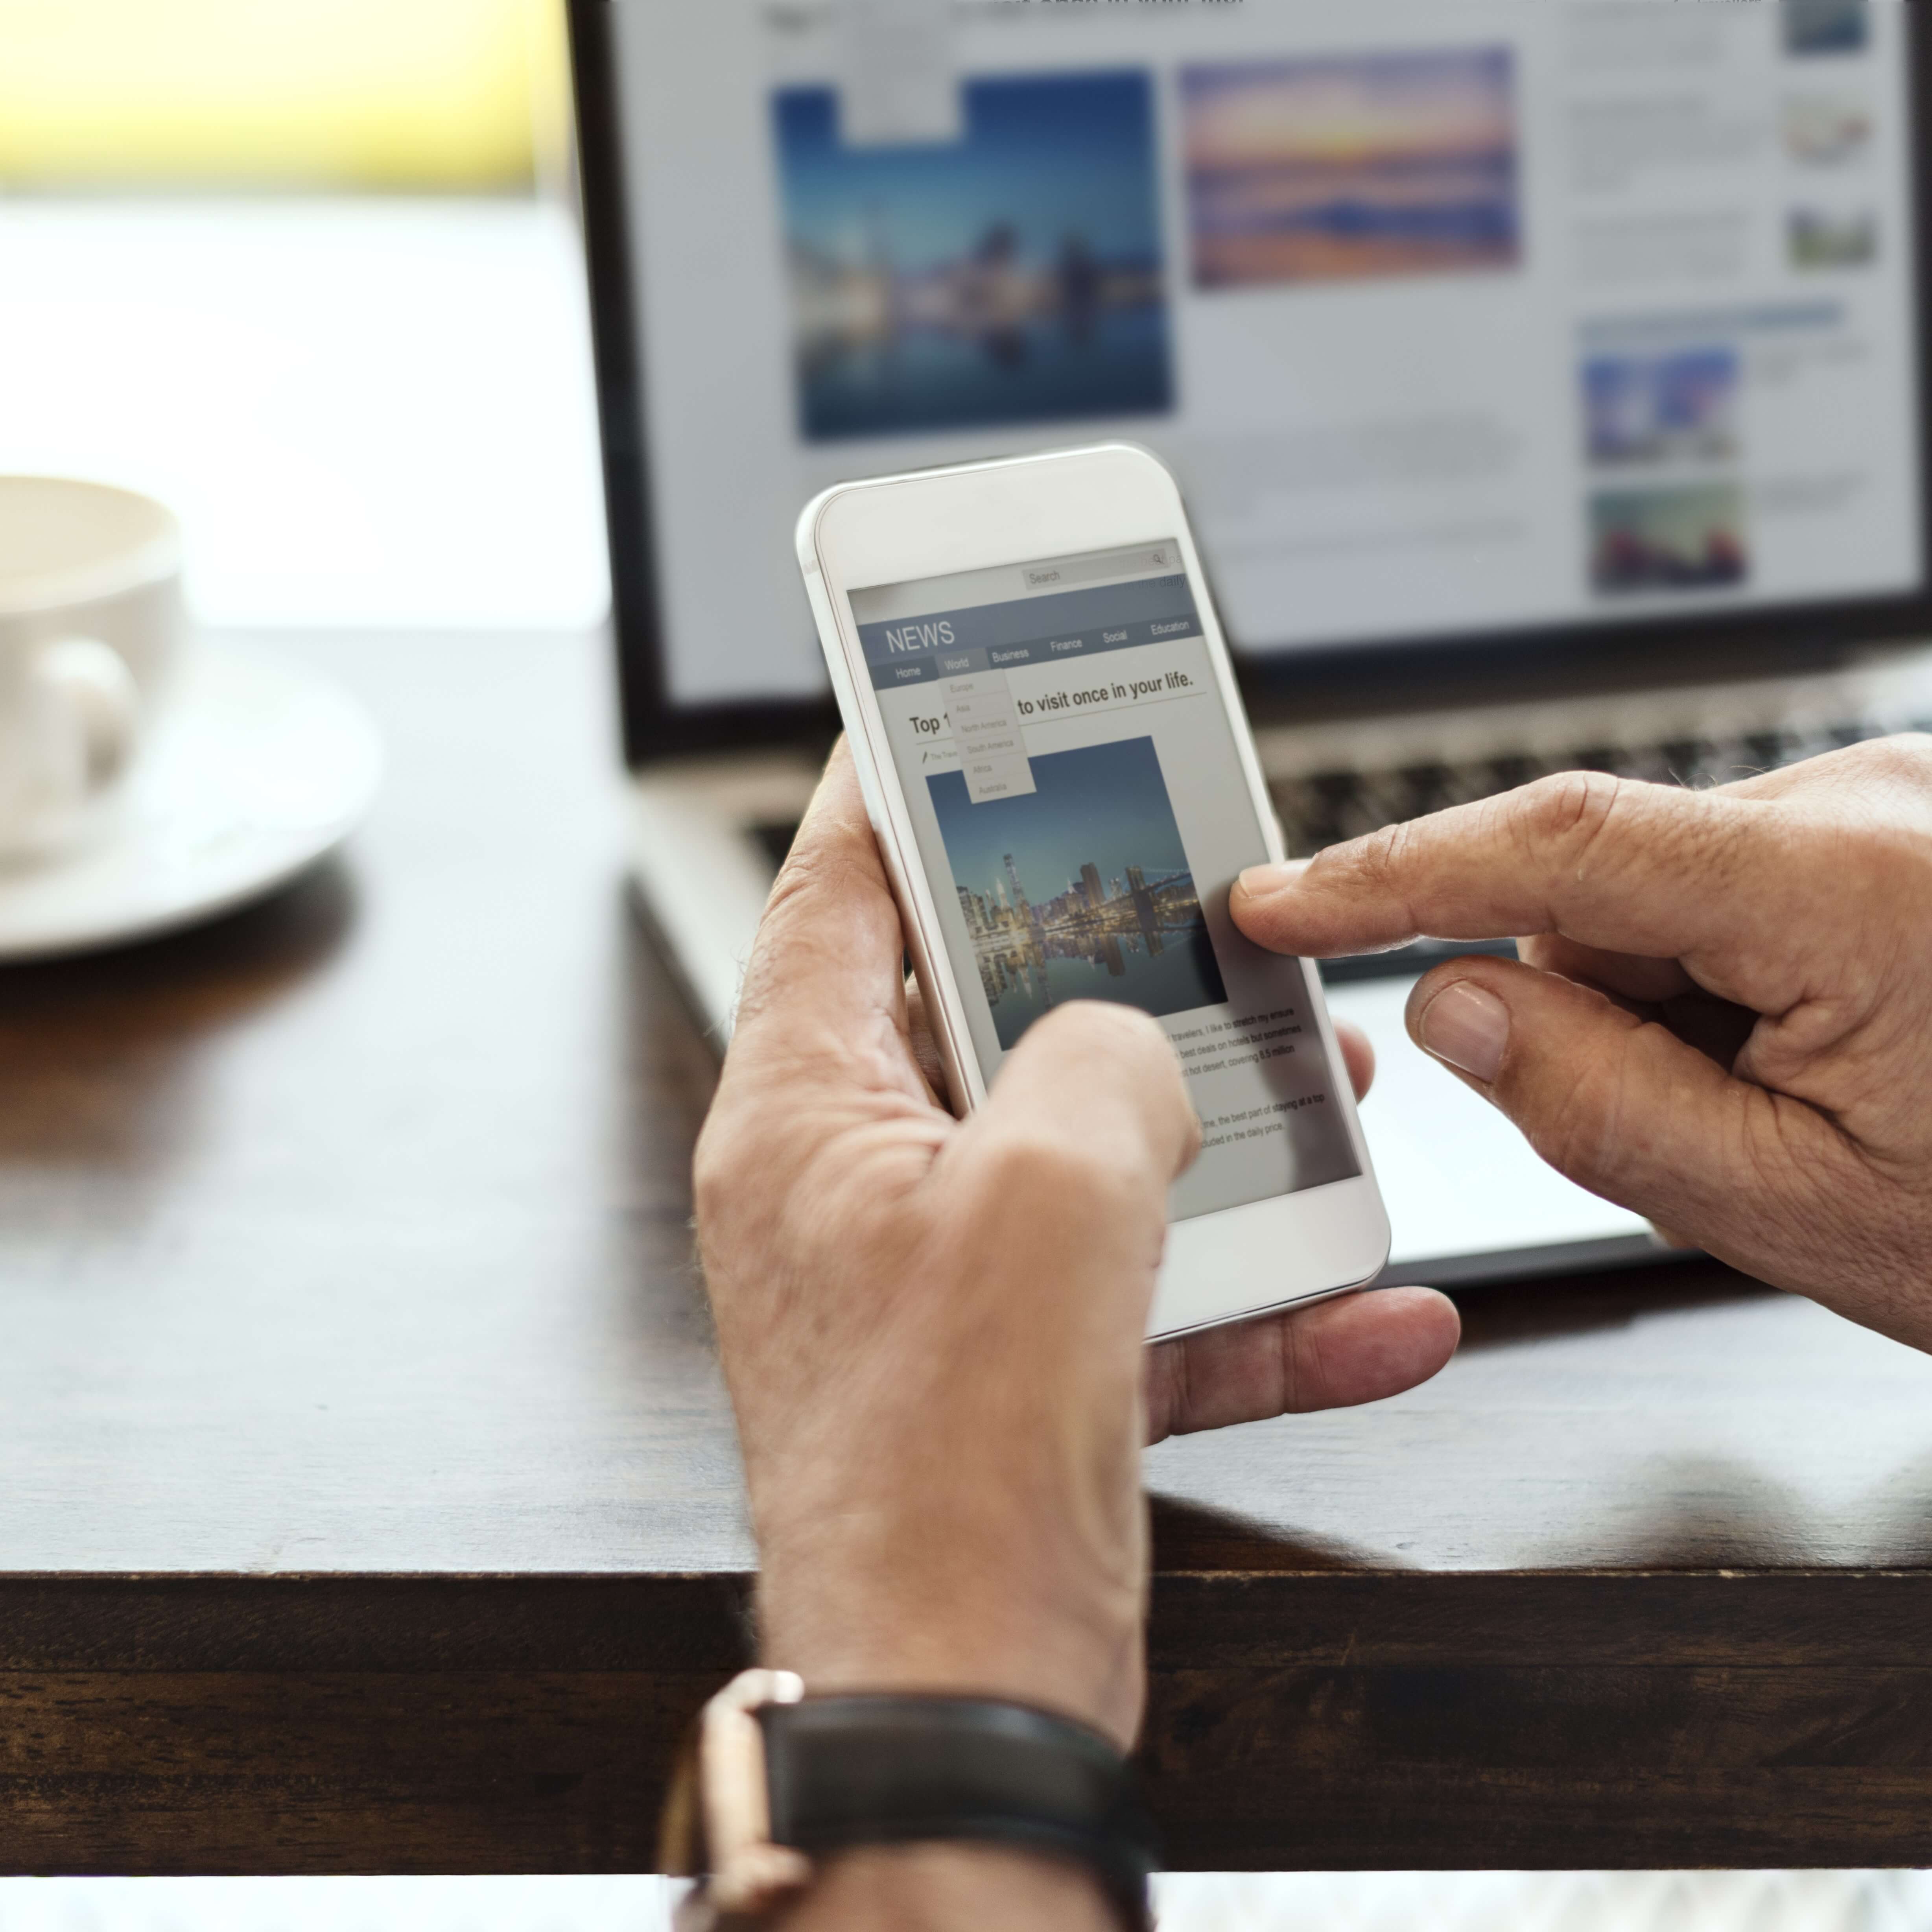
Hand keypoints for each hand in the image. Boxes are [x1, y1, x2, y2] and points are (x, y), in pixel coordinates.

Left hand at [694, 742, 1458, 1758]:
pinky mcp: (1022, 1373)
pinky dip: (1256, 1301)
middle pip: (982, 1019)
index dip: (887, 796)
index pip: (834, 902)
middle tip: (1200, 913)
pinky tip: (1374, 1305)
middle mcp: (860, 1191)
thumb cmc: (946, 1462)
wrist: (962, 1700)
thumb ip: (1102, 1068)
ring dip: (1215, 1133)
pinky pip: (1150, 1299)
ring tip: (1330, 1098)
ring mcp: (942, 1285)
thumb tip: (1135, 1051)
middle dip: (1108, 970)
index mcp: (807, 1118)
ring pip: (1089, 1154)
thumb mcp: (1047, 1196)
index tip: (941, 724)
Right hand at [1232, 739, 1931, 1352]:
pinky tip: (1834, 1063)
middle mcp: (1875, 803)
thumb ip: (1600, 1107)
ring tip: (1806, 1108)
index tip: (1283, 897)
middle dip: (1590, 1012)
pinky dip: (1732, 986)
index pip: (1558, 844)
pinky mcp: (1899, 825)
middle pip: (1605, 888)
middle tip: (1700, 1133)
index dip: (1393, 869)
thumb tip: (1456, 1009)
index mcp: (1856, 888)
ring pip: (1667, 899)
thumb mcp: (1801, 1210)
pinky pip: (1737, 892)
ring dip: (1675, 1009)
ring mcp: (1895, 803)